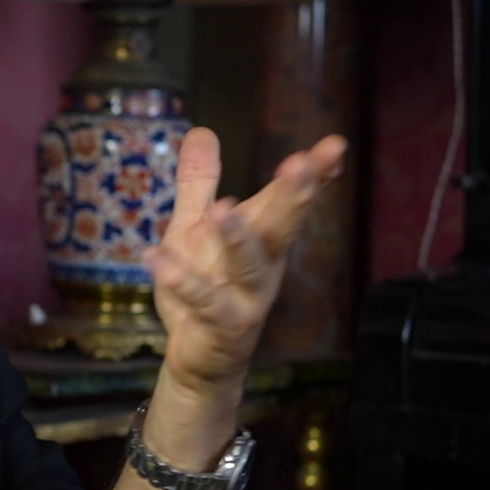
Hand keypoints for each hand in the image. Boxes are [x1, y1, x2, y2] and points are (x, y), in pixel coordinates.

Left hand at [144, 128, 345, 394]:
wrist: (201, 359)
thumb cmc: (204, 287)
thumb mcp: (194, 228)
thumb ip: (200, 183)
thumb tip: (201, 130)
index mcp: (261, 237)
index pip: (288, 200)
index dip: (314, 175)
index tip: (334, 146)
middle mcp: (263, 265)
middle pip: (282, 227)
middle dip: (293, 197)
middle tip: (302, 165)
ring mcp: (246, 297)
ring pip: (248, 265)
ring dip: (238, 237)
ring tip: (224, 209)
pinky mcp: (222, 326)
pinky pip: (202, 301)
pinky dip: (180, 280)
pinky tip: (155, 257)